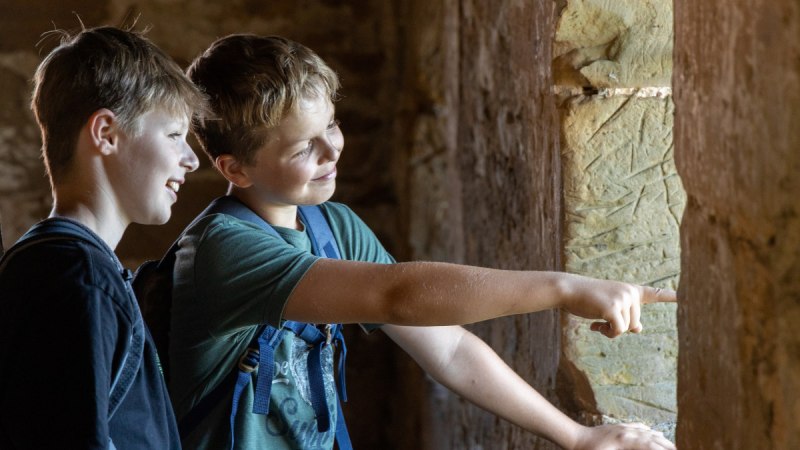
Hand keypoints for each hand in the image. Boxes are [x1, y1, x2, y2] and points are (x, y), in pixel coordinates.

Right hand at [559, 275, 676, 337]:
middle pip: (635, 324)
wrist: (568, 289)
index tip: (688, 297)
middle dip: (618, 325)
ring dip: (611, 330)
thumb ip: (626, 317)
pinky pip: (618, 331)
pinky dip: (607, 333)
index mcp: (631, 291)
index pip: (655, 294)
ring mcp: (623, 299)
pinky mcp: (613, 307)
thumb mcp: (610, 307)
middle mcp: (630, 293)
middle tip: (600, 315)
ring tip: (596, 319)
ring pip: (626, 329)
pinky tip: (594, 325)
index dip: (672, 297)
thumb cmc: (588, 299)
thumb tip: (638, 329)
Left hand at [572, 423, 675, 449]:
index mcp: (626, 439)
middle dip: (666, 445)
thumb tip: (643, 441)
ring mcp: (622, 427)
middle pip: (652, 437)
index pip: (650, 446)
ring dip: (660, 438)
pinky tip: (653, 432)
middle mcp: (627, 431)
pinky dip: (647, 431)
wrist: (576, 438)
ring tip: (671, 445)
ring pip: (646, 432)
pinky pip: (637, 427)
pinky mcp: (617, 427)